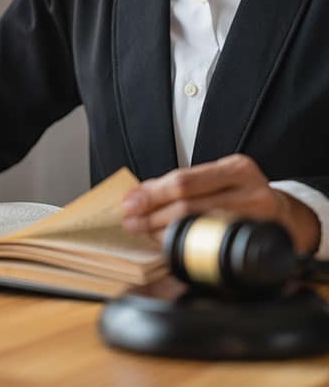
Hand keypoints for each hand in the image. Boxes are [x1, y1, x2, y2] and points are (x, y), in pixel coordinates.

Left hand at [121, 154, 320, 253]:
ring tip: (143, 232)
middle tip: (131, 222)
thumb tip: (137, 194)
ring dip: (162, 230)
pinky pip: (211, 243)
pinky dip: (184, 241)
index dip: (152, 194)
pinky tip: (169, 242)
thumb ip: (178, 184)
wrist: (282, 215)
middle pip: (189, 204)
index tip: (129, 203)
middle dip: (152, 214)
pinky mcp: (258, 239)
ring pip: (198, 225)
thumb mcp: (214, 180)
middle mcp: (251, 189)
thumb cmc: (238, 195)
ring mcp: (259, 216)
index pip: (184, 181)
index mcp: (236, 168)